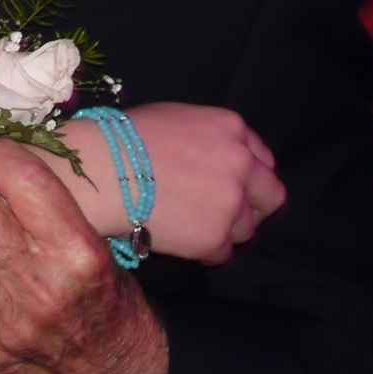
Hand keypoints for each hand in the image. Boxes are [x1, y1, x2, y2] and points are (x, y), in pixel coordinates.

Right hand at [94, 104, 282, 263]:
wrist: (101, 173)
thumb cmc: (124, 140)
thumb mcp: (177, 119)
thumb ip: (209, 138)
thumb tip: (212, 159)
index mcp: (232, 130)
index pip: (263, 161)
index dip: (248, 177)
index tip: (232, 187)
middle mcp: (242, 164)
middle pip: (271, 196)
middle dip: (252, 207)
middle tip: (223, 215)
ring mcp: (231, 203)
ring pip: (246, 229)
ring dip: (223, 231)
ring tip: (187, 226)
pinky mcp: (215, 239)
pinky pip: (221, 254)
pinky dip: (202, 252)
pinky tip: (176, 239)